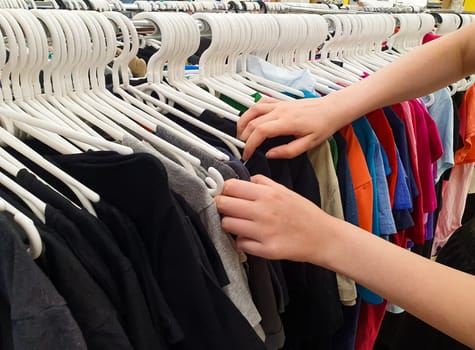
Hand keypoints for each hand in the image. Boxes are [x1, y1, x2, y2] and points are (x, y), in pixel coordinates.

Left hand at [215, 175, 338, 264]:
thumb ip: (262, 182)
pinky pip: (240, 244)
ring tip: (240, 224)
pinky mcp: (266, 250)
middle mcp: (263, 211)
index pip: (230, 187)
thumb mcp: (284, 189)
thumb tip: (242, 180)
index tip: (225, 194)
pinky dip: (242, 241)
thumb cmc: (304, 213)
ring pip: (227, 225)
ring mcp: (263, 232)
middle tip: (229, 209)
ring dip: (230, 224)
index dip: (224, 190)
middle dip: (222, 206)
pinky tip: (251, 238)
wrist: (323, 237)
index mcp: (267, 193)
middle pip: (223, 204)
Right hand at [238, 96, 346, 159]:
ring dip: (243, 122)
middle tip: (242, 148)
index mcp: (287, 122)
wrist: (332, 109)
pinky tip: (250, 119)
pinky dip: (251, 111)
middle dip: (243, 136)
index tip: (247, 154)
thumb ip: (288, 151)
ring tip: (241, 134)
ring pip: (253, 109)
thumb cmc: (323, 125)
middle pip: (253, 121)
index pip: (260, 131)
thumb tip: (270, 154)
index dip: (250, 144)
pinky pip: (261, 103)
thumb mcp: (309, 144)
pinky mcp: (280, 101)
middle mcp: (280, 110)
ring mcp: (279, 104)